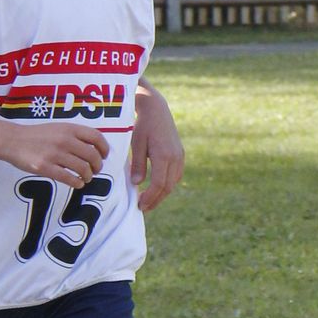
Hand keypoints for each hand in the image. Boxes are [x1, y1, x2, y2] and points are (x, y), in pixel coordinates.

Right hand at [3, 119, 110, 185]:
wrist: (13, 140)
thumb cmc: (37, 136)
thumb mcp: (58, 128)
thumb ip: (74, 135)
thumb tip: (94, 149)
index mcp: (69, 128)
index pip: (96, 137)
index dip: (104, 148)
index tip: (104, 156)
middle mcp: (64, 140)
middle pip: (92, 155)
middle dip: (97, 166)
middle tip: (95, 170)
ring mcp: (55, 154)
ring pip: (82, 168)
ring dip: (88, 176)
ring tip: (86, 178)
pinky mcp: (45, 167)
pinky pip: (68, 178)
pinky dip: (77, 183)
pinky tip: (77, 183)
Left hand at [129, 83, 184, 211]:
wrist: (156, 109)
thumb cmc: (143, 125)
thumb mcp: (136, 144)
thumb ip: (137, 164)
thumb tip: (136, 184)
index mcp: (164, 155)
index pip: (159, 184)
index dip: (150, 197)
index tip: (140, 205)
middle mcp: (175, 158)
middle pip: (168, 187)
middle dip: (156, 200)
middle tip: (143, 208)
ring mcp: (179, 156)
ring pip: (173, 182)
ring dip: (162, 194)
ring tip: (148, 201)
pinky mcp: (180, 154)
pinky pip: (175, 175)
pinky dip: (167, 184)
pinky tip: (157, 188)